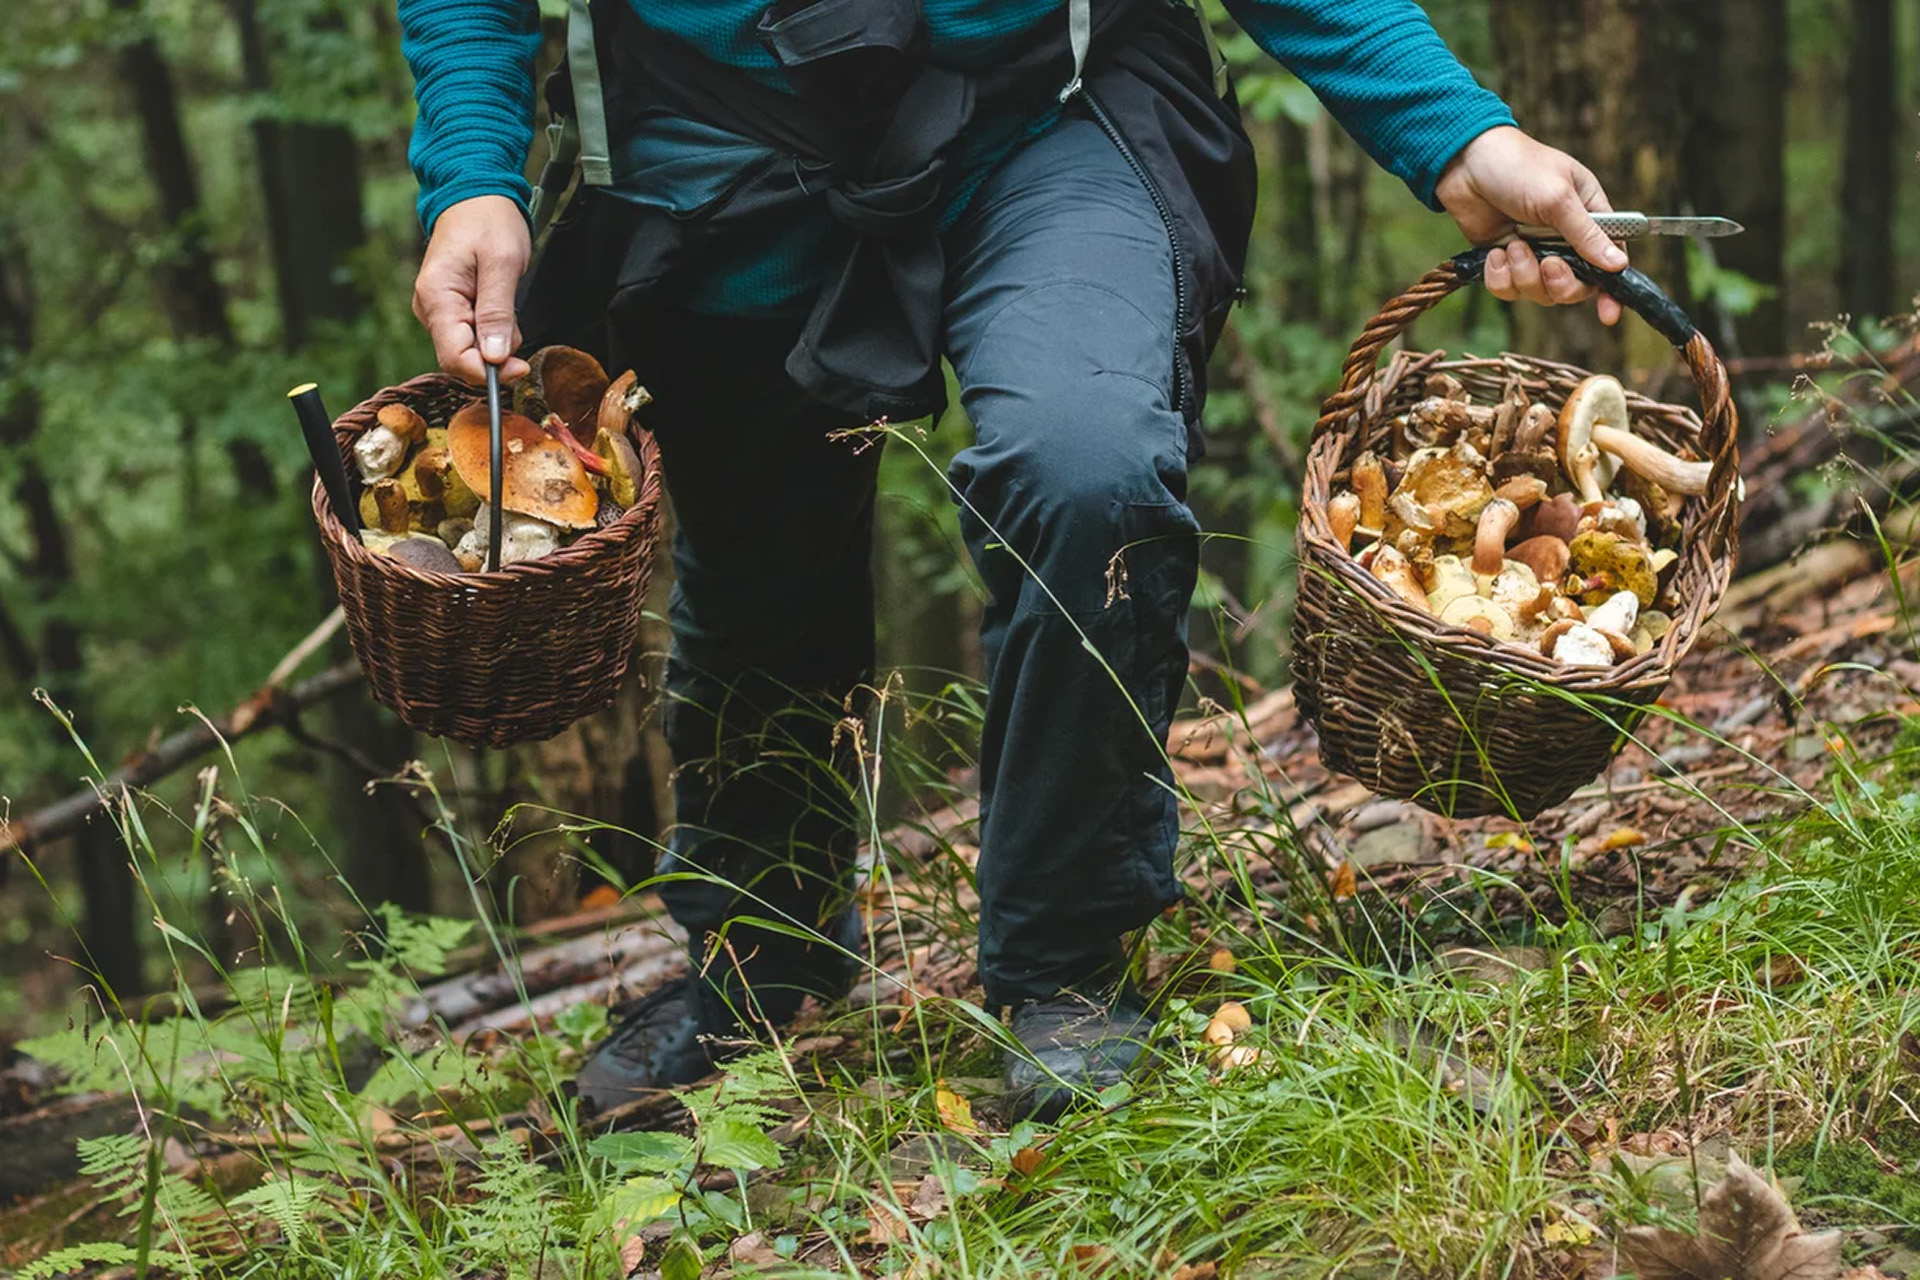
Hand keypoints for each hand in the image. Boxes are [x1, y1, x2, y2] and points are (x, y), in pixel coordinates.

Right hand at [411, 195, 532, 383]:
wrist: (475, 195)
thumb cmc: (488, 220)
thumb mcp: (502, 264)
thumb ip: (497, 313)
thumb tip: (495, 358)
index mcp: (437, 297)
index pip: (454, 357)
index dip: (487, 372)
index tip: (519, 368)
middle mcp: (430, 308)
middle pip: (461, 358)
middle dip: (495, 355)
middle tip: (517, 328)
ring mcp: (438, 310)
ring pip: (470, 349)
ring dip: (497, 339)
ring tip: (507, 302)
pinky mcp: (450, 309)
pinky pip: (473, 334)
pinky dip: (493, 329)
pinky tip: (500, 305)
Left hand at [1435, 125, 1626, 326]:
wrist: (1464, 161)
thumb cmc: (1518, 166)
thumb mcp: (1558, 197)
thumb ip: (1586, 235)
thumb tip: (1618, 265)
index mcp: (1588, 216)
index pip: (1609, 260)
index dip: (1610, 289)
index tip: (1608, 314)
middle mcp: (1563, 238)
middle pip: (1573, 287)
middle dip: (1559, 284)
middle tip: (1547, 264)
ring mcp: (1532, 251)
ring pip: (1538, 292)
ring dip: (1524, 275)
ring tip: (1512, 246)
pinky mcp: (1502, 260)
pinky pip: (1507, 289)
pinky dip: (1500, 277)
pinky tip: (1494, 254)